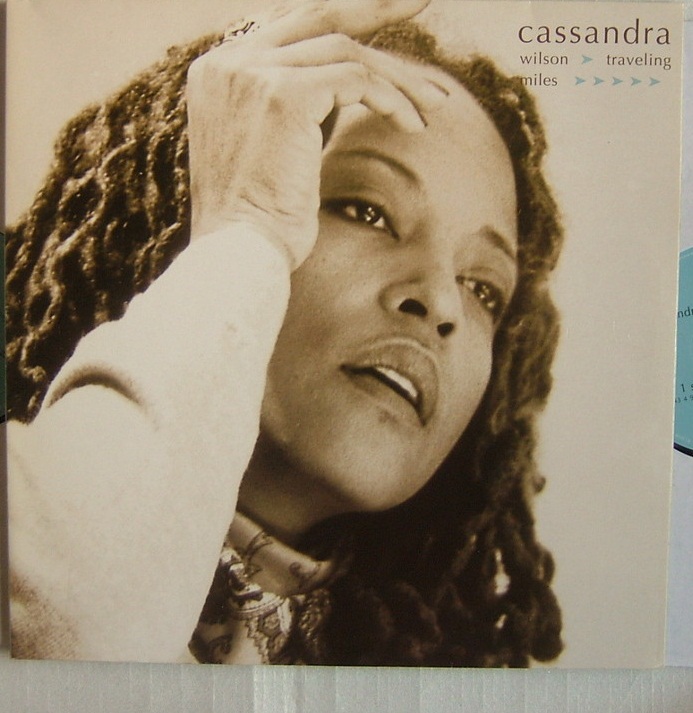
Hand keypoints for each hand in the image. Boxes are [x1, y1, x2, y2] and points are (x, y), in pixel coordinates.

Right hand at [186, 0, 444, 267]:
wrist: (239, 255)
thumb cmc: (260, 221)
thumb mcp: (270, 151)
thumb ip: (294, 107)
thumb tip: (340, 90)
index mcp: (219, 73)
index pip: (289, 27)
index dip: (339, 18)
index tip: (383, 14)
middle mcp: (229, 62)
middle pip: (316, 18)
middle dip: (374, 6)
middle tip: (419, 0)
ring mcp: (252, 73)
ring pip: (345, 50)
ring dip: (396, 77)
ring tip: (433, 105)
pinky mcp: (283, 94)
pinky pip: (356, 79)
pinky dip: (391, 99)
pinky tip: (412, 126)